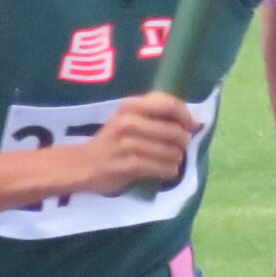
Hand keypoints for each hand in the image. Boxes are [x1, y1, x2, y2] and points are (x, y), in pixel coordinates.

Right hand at [81, 93, 196, 193]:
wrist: (82, 164)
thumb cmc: (112, 140)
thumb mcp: (127, 117)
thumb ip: (154, 113)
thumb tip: (191, 119)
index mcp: (130, 106)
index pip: (169, 105)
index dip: (187, 115)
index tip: (193, 125)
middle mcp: (129, 122)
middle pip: (175, 131)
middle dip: (183, 142)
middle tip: (180, 148)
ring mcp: (129, 144)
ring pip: (172, 152)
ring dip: (177, 159)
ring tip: (171, 161)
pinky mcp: (130, 165)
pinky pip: (163, 168)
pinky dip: (170, 171)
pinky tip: (166, 171)